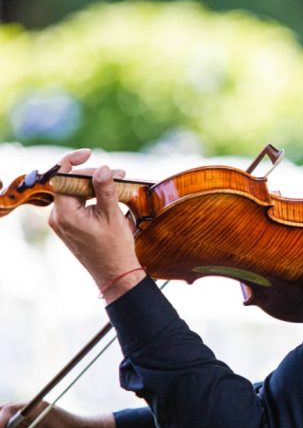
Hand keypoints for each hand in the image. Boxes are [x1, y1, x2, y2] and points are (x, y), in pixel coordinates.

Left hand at [48, 149, 145, 302]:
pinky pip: (78, 204)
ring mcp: (63, 222)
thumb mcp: (112, 215)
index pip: (62, 178)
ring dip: (95, 186)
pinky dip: (93, 197)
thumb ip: (105, 189)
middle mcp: (59, 217)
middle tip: (117, 173)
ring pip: (76, 194)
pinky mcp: (71, 226)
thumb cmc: (114, 247)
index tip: (89, 153)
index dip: (73, 162)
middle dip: (93, 175)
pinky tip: (111, 195)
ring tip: (119, 182)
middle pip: (70, 184)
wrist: (115, 273)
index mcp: (65, 214)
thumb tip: (101, 168)